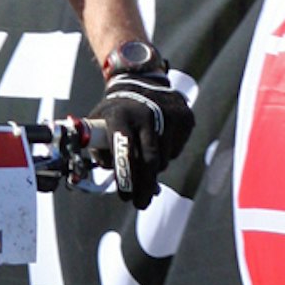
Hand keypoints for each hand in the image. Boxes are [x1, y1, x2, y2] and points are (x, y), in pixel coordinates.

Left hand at [92, 69, 193, 208]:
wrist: (140, 81)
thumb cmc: (115, 112)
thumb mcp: (99, 124)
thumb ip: (100, 151)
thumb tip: (116, 177)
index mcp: (120, 114)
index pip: (124, 148)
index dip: (126, 174)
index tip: (125, 196)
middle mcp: (146, 112)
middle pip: (149, 159)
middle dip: (144, 186)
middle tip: (140, 203)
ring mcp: (169, 113)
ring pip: (164, 159)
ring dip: (153, 169)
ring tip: (144, 160)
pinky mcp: (185, 117)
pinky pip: (176, 151)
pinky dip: (166, 155)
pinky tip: (157, 143)